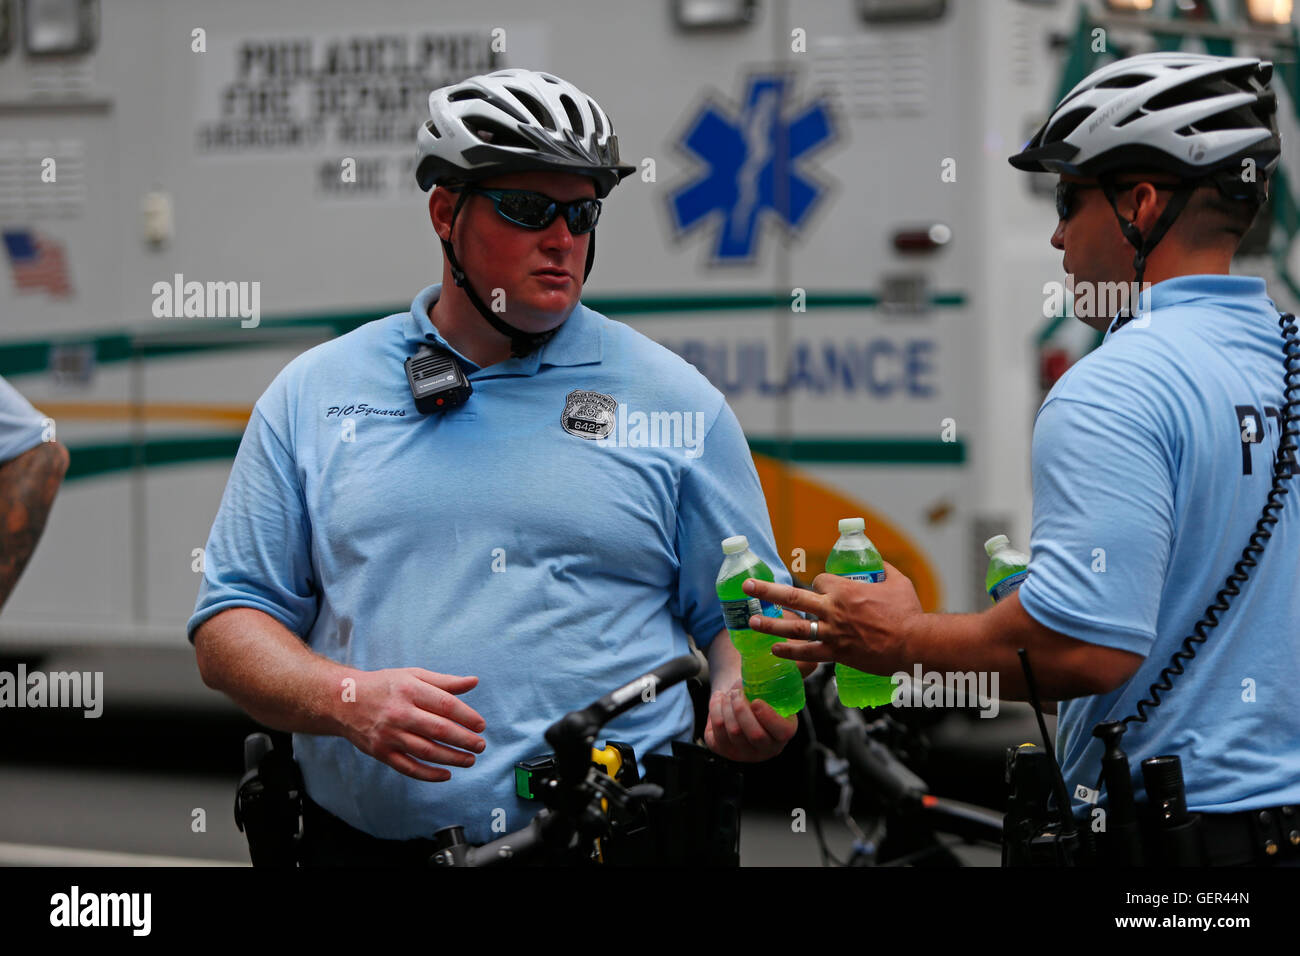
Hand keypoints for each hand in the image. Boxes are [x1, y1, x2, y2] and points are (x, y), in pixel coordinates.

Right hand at [337, 668, 486, 781]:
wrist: (344, 701)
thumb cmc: (385, 686)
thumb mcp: (413, 675)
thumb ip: (444, 682)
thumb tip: (474, 682)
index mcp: (410, 689)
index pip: (446, 705)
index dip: (467, 716)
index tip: (481, 726)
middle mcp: (399, 713)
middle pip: (439, 730)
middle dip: (464, 740)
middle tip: (481, 746)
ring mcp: (389, 735)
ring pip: (426, 751)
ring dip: (452, 758)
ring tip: (470, 760)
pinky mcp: (381, 752)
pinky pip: (408, 767)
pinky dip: (429, 774)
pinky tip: (446, 774)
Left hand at [703, 680, 798, 761]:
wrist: (737, 698)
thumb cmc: (762, 690)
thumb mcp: (779, 682)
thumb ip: (798, 671)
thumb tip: (813, 661)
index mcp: (784, 732)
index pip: (782, 732)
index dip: (768, 717)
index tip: (756, 700)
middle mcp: (766, 748)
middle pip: (754, 734)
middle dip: (742, 709)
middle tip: (737, 692)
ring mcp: (743, 753)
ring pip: (732, 732)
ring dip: (727, 707)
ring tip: (729, 693)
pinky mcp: (722, 750)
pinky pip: (715, 733)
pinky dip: (714, 710)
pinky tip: (719, 698)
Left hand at [741, 561, 923, 675]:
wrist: (913, 643)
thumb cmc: (908, 612)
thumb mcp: (898, 581)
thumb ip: (884, 569)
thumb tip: (878, 562)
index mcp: (844, 589)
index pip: (819, 581)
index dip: (818, 584)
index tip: (821, 590)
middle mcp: (833, 609)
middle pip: (793, 598)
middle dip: (767, 591)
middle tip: (748, 587)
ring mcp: (832, 633)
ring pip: (794, 628)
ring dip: (770, 625)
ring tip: (752, 622)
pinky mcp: (836, 654)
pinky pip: (807, 653)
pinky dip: (789, 652)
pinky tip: (774, 651)